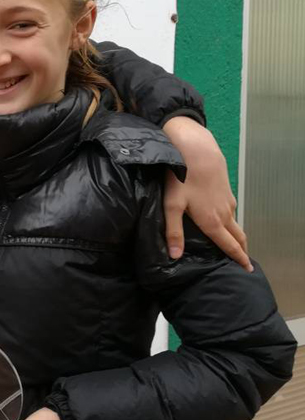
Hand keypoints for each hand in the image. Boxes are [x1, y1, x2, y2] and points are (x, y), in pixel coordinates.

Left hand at [162, 116, 250, 270]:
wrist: (197, 149)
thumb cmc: (182, 177)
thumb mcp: (173, 205)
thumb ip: (174, 232)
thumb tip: (175, 256)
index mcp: (213, 221)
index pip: (229, 245)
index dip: (239, 258)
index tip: (247, 269)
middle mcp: (225, 214)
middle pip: (238, 236)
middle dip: (242, 250)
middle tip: (244, 262)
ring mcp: (228, 201)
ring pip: (235, 224)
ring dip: (237, 236)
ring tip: (233, 246)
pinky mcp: (227, 191)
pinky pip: (232, 212)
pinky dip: (232, 223)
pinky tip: (224, 223)